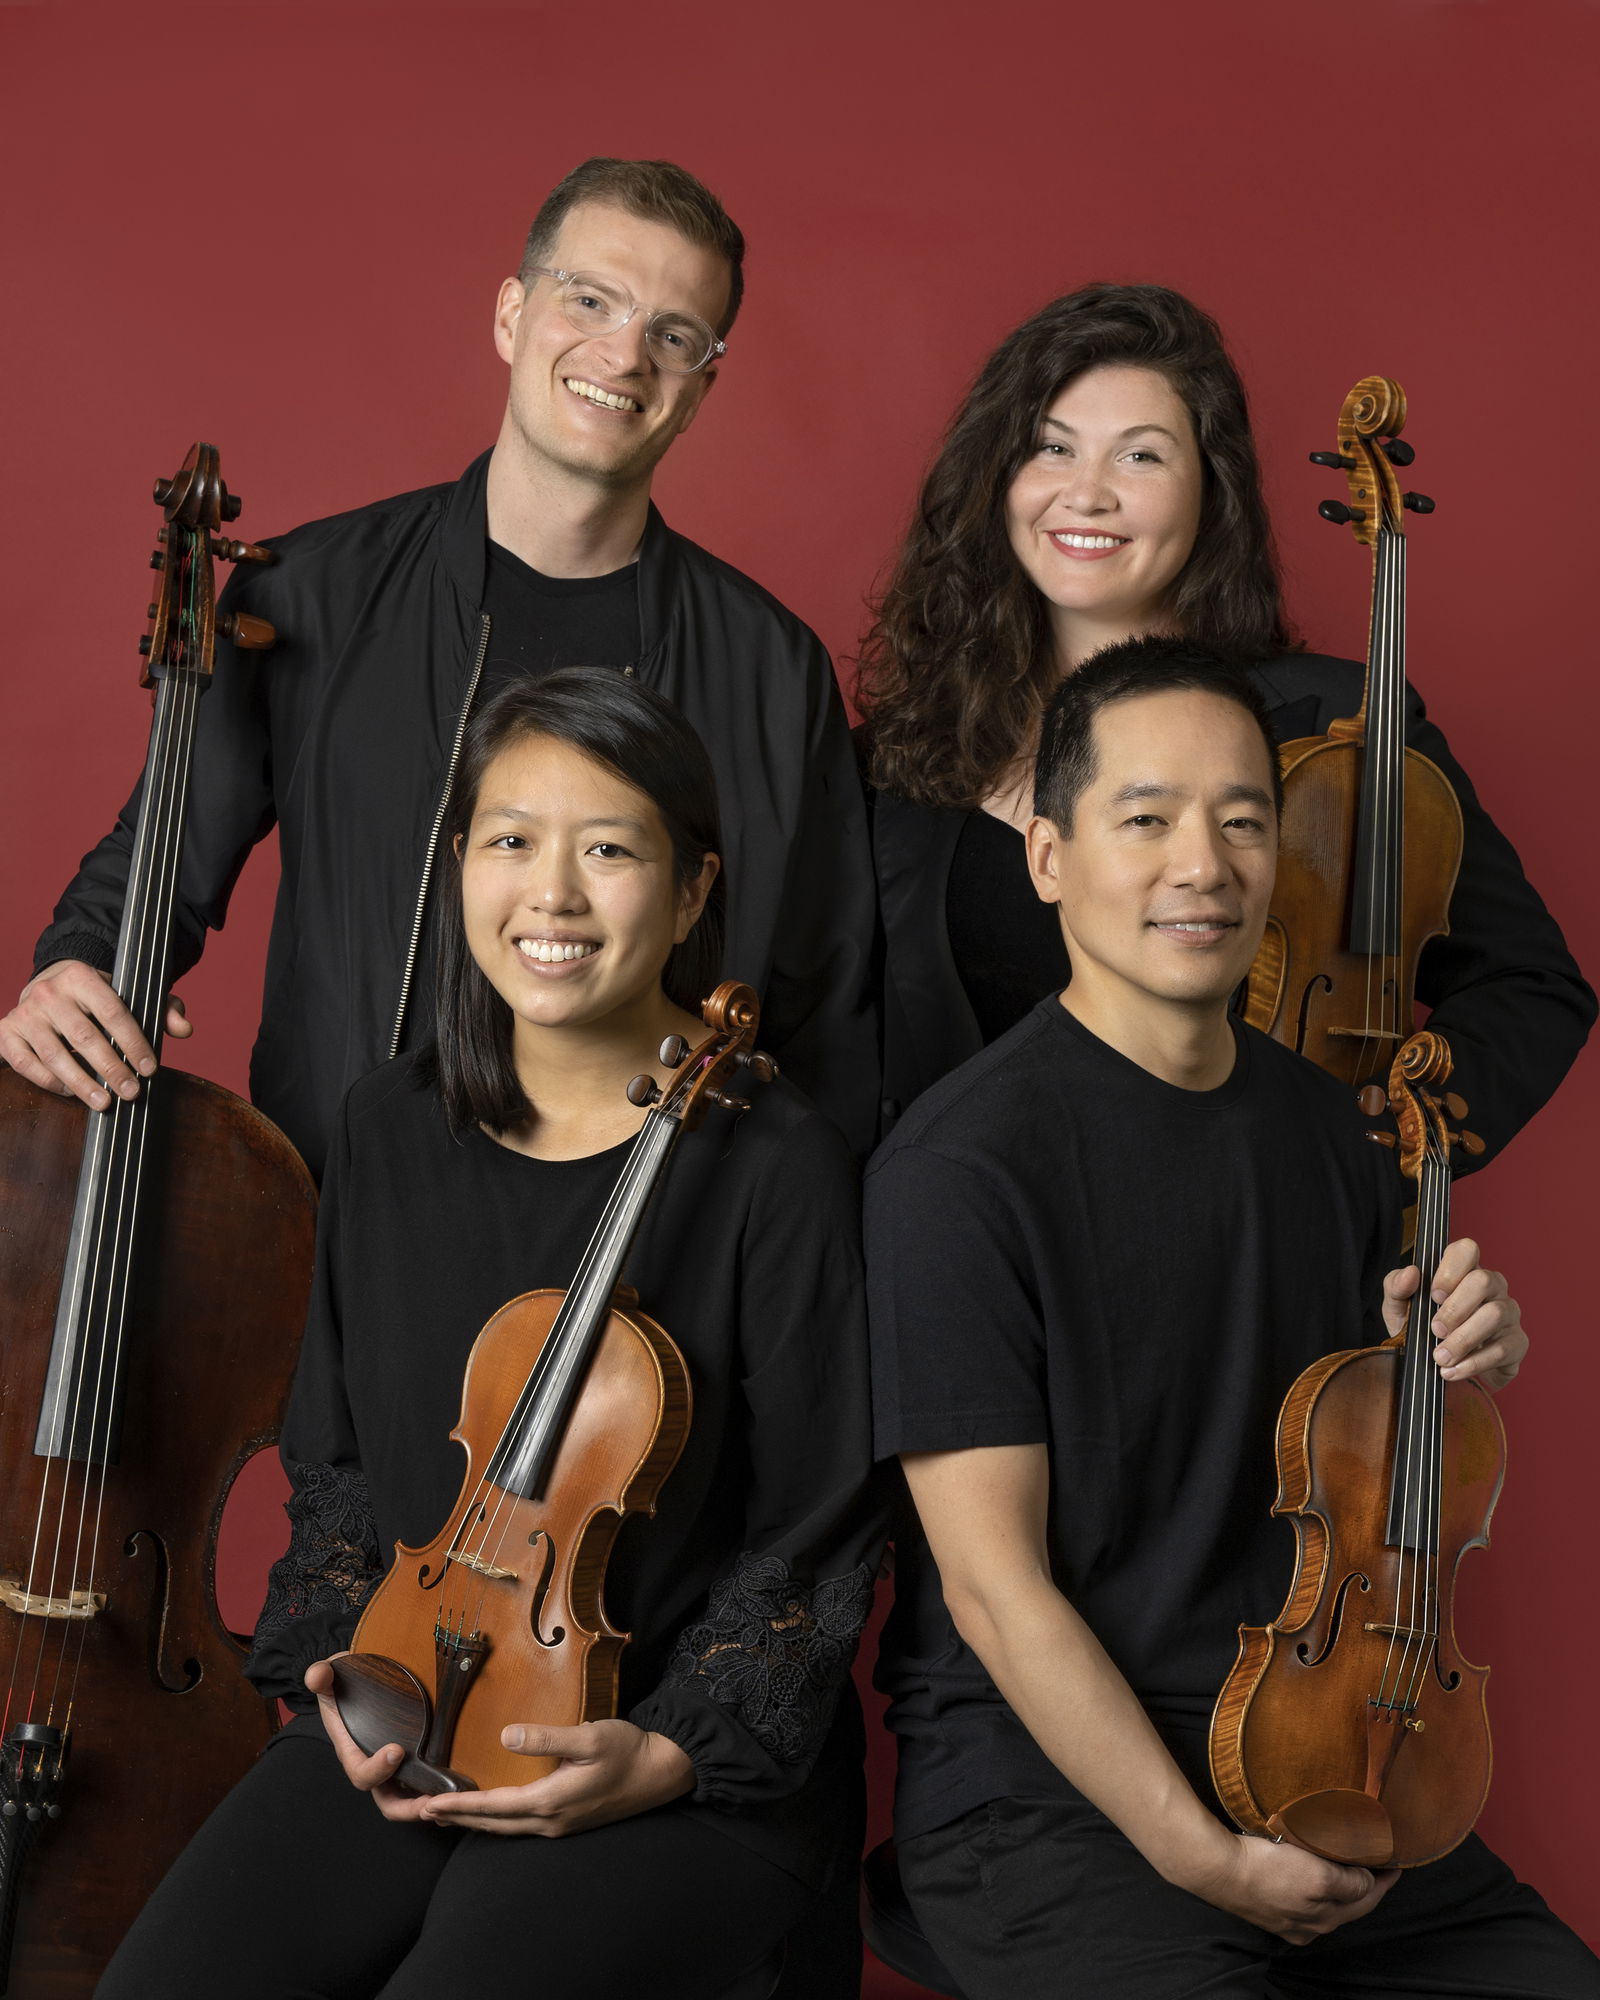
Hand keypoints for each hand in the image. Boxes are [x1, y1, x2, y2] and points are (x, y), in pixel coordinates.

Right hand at [0, 961, 190, 1111]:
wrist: (49, 987)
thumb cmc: (96, 997)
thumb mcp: (131, 994)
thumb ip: (162, 1009)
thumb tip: (185, 1029)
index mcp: (81, 977)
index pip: (113, 1012)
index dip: (133, 1043)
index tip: (150, 1068)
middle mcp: (49, 992)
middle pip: (85, 1037)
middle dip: (112, 1068)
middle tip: (132, 1092)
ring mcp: (25, 1013)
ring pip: (54, 1054)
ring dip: (82, 1083)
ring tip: (106, 1102)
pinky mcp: (7, 1032)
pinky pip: (25, 1064)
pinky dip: (49, 1082)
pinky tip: (71, 1092)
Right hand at [305, 1658, 435, 1822]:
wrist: (355, 1681)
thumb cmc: (342, 1682)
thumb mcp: (330, 1675)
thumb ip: (322, 1676)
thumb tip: (318, 1675)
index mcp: (352, 1750)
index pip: (361, 1773)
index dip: (377, 1769)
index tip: (396, 1750)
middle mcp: (373, 1764)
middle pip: (387, 1800)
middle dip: (408, 1808)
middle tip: (431, 1803)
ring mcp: (393, 1765)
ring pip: (409, 1797)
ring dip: (427, 1803)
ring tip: (449, 1801)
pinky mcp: (411, 1758)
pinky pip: (422, 1782)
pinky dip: (436, 1789)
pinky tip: (456, 1787)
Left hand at [418, 1719, 695, 1837]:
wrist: (661, 1773)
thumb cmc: (628, 1751)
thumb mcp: (590, 1736)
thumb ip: (546, 1737)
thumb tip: (505, 1737)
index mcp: (551, 1801)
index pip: (493, 1806)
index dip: (459, 1805)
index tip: (427, 1805)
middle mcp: (550, 1821)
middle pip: (493, 1824)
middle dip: (457, 1818)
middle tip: (421, 1814)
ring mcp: (559, 1825)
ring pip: (505, 1828)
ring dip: (474, 1821)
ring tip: (445, 1814)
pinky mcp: (567, 1821)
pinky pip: (520, 1825)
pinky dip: (495, 1819)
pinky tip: (490, 1811)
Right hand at [1181, 1826, 1397, 1944]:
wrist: (1219, 1870)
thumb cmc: (1267, 1871)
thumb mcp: (1318, 1876)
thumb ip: (1349, 1884)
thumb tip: (1367, 1883)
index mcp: (1325, 1919)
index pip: (1366, 1901)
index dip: (1384, 1882)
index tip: (1397, 1863)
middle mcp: (1309, 1924)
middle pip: (1347, 1904)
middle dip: (1365, 1885)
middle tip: (1377, 1860)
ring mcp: (1287, 1917)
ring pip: (1325, 1900)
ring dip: (1340, 1883)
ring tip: (1348, 1861)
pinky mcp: (1267, 1903)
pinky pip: (1302, 1894)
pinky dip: (1316, 1882)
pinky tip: (1310, 1868)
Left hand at [1382, 1237, 1524, 1391]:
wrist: (1437, 1366)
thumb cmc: (1420, 1327)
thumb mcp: (1399, 1308)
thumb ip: (1396, 1287)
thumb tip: (1411, 1273)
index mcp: (1463, 1271)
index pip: (1467, 1250)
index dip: (1451, 1269)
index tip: (1434, 1295)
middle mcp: (1492, 1287)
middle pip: (1483, 1281)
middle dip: (1455, 1308)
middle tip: (1435, 1330)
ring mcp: (1508, 1313)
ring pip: (1495, 1314)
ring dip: (1464, 1339)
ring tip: (1441, 1357)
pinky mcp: (1517, 1343)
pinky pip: (1503, 1349)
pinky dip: (1474, 1362)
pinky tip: (1454, 1371)